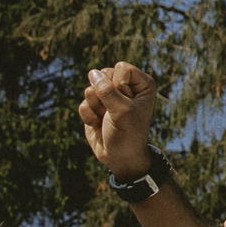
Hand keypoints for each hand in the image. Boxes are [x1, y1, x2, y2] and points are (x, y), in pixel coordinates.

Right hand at [79, 62, 162, 178]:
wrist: (119, 158)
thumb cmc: (128, 134)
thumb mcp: (121, 111)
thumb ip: (106, 89)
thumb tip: (92, 73)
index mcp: (141, 83)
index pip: (121, 68)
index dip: (120, 87)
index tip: (128, 105)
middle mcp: (126, 86)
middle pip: (104, 74)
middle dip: (106, 97)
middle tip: (116, 113)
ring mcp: (109, 95)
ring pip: (91, 88)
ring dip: (97, 107)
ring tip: (108, 119)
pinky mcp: (95, 105)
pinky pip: (84, 102)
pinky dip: (89, 115)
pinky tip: (98, 124)